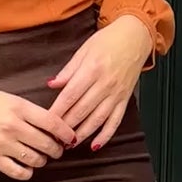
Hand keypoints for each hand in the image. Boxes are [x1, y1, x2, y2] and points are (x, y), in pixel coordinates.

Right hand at [0, 88, 76, 180]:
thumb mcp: (9, 99)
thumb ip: (30, 111)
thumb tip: (54, 126)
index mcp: (19, 108)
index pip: (53, 123)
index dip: (66, 133)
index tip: (71, 138)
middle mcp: (12, 126)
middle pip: (47, 144)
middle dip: (57, 150)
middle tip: (56, 150)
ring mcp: (2, 143)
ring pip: (36, 160)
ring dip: (43, 160)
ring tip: (40, 157)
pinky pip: (19, 172)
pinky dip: (28, 172)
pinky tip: (26, 167)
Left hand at [47, 16, 152, 147]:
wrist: (136, 37)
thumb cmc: (109, 40)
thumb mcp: (84, 50)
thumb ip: (68, 71)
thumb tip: (51, 84)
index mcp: (92, 70)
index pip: (70, 96)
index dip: (57, 111)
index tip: (45, 122)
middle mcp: (105, 84)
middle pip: (82, 111)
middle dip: (66, 127)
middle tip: (53, 137)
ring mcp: (116, 94)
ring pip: (97, 120)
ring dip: (82, 135)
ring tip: (69, 144)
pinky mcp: (125, 99)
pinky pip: (115, 121)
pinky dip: (105, 135)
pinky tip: (95, 145)